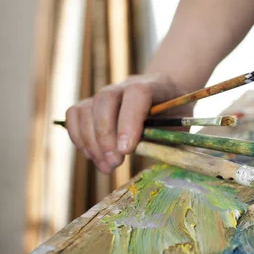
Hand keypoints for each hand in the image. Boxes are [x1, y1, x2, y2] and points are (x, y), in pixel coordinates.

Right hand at [64, 73, 191, 172]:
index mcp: (152, 86)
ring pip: (85, 110)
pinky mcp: (91, 104)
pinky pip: (74, 115)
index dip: (128, 122)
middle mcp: (124, 86)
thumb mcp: (180, 125)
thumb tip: (152, 158)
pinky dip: (78, 138)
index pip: (136, 94)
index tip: (127, 150)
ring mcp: (105, 94)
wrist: (164, 94)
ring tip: (107, 167)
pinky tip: (93, 156)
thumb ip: (166, 138)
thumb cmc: (173, 114)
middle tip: (115, 164)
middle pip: (104, 101)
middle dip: (106, 137)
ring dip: (91, 143)